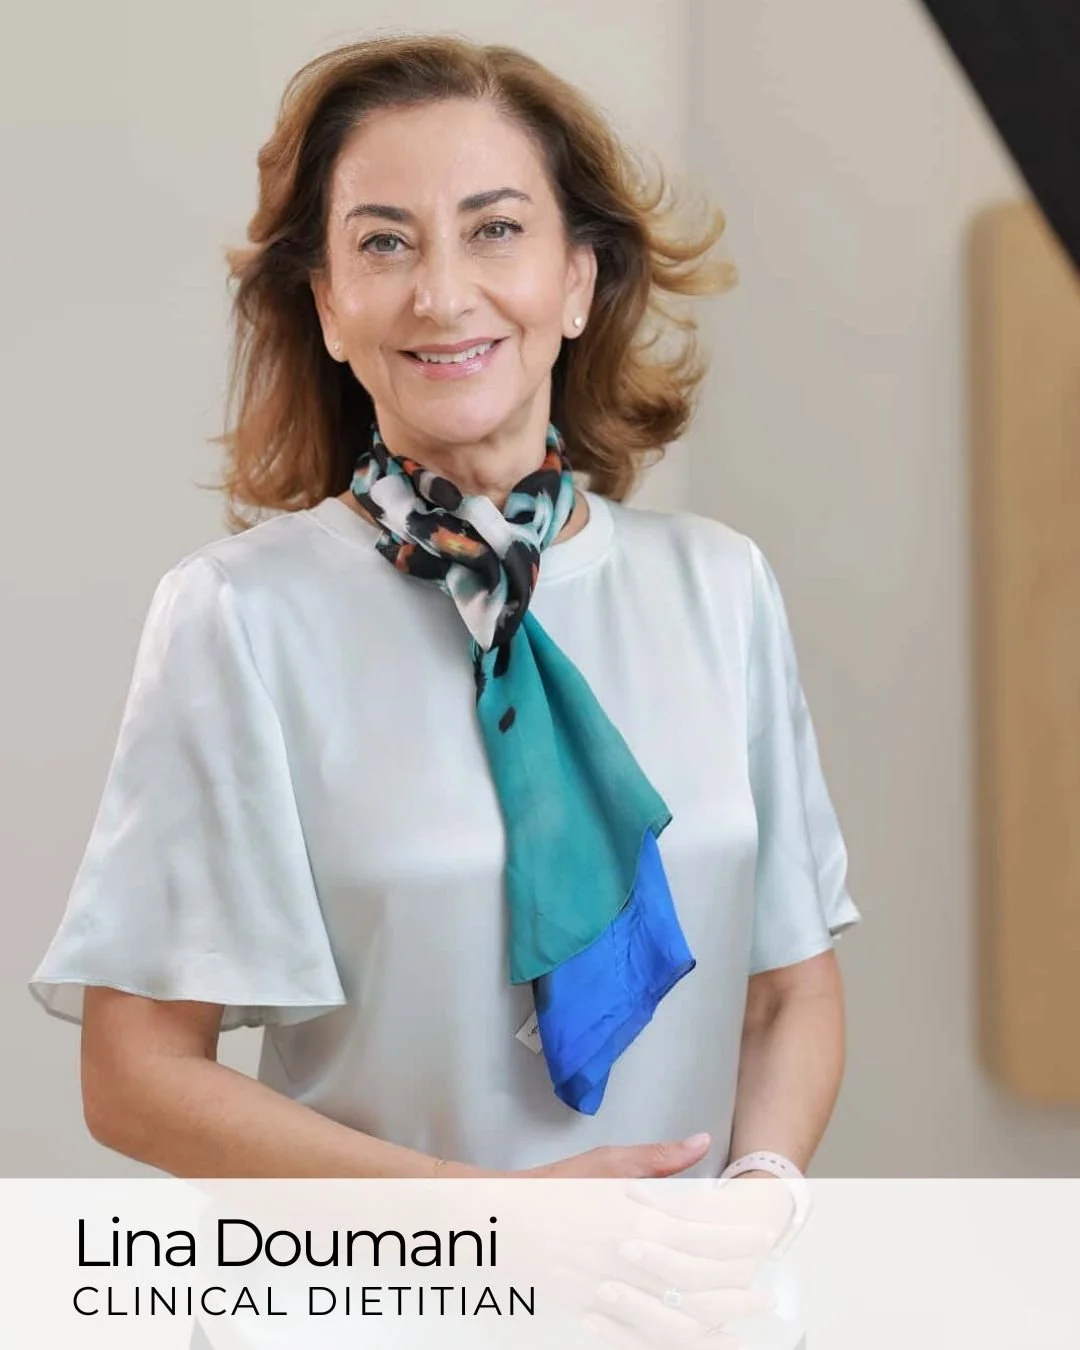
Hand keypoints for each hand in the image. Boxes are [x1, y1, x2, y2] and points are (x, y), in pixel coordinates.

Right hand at [491, 1136, 776, 1346]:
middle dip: (737, 1291)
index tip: (763, 1240)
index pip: (703, 1235)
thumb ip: (659, 1157)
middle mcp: (630, 1259)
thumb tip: (701, 1142)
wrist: (503, 1219)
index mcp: (636, 1218)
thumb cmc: (555, 1186)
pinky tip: (691, 1343)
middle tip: (764, 1296)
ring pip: (675, 1320)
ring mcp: (611, 1292)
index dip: (738, 1240)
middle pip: (698, 1284)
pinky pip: (642, 1338)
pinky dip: (672, 1345)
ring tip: (739, 1328)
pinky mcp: (594, 1314)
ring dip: (713, 1325)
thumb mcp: (607, 1161)